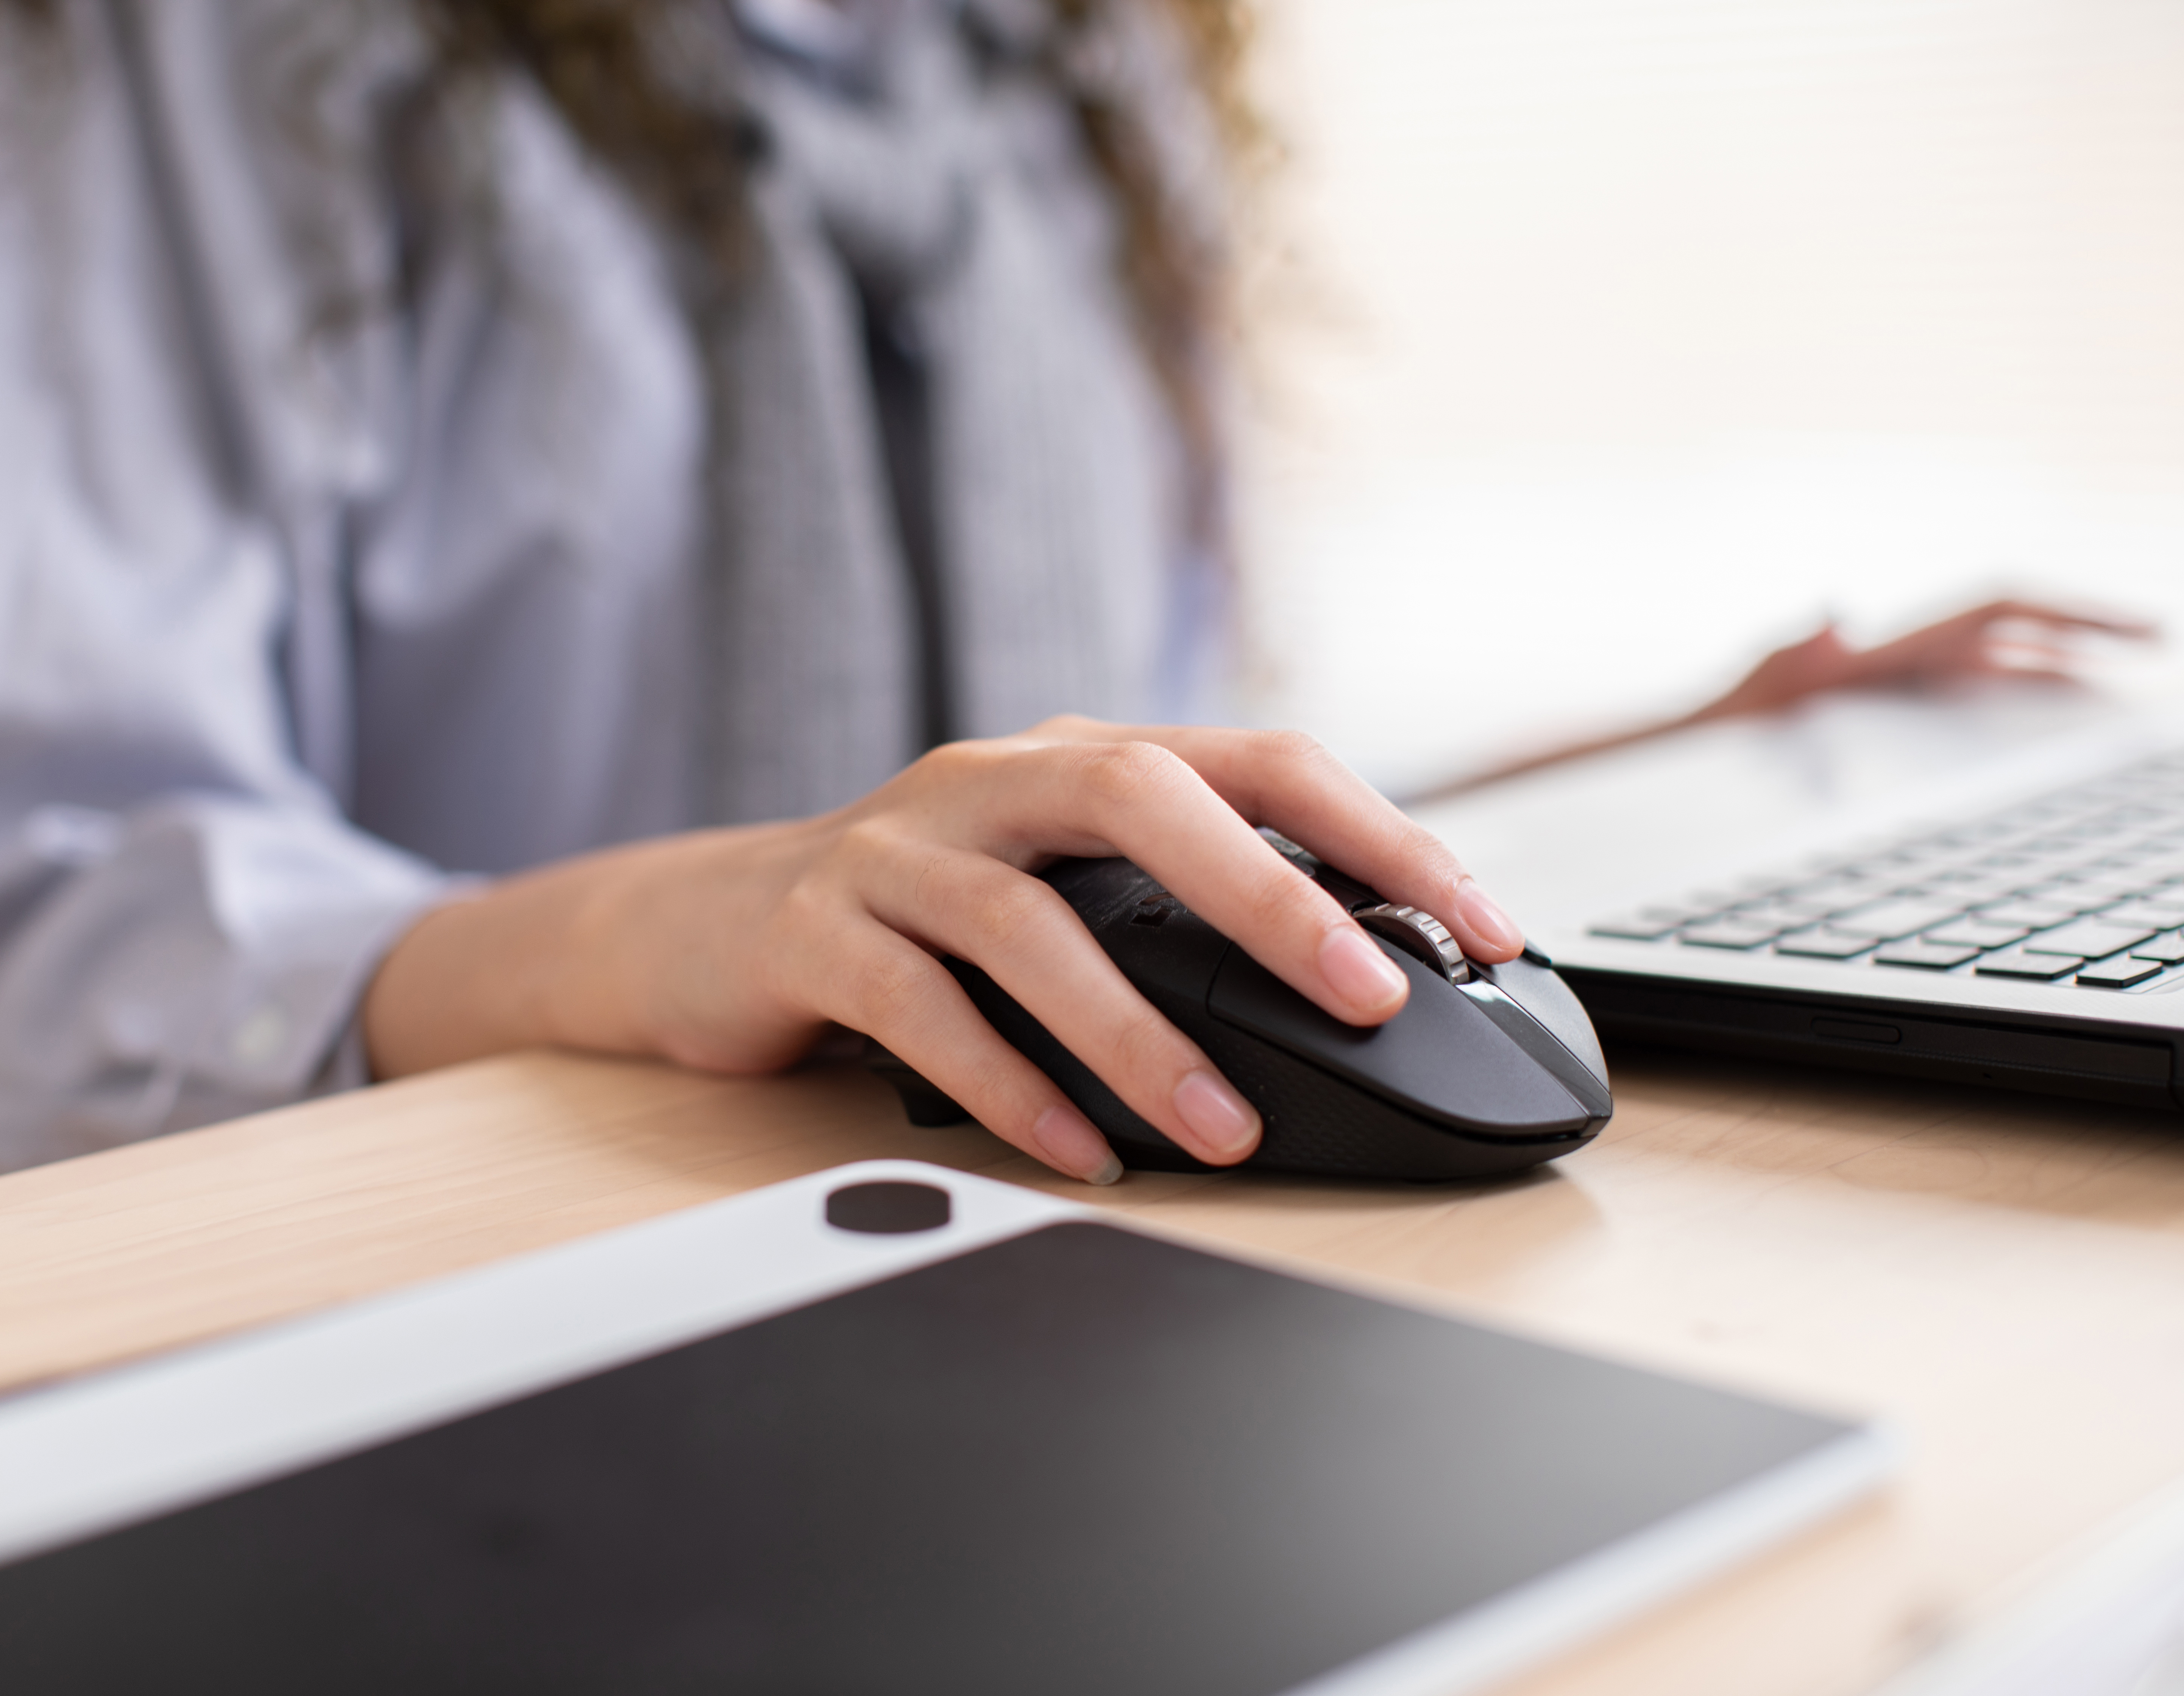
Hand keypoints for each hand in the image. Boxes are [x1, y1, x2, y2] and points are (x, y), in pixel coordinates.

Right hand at [363, 718, 1525, 1184]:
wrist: (701, 924)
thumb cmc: (916, 915)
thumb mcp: (1057, 884)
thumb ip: (1170, 910)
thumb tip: (1354, 984)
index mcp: (1079, 758)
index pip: (1258, 761)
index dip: (1378, 834)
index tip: (1482, 925)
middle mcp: (992, 782)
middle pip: (1146, 794)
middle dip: (1271, 896)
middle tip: (1365, 995)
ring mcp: (896, 849)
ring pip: (1031, 921)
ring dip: (1136, 1031)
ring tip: (1219, 1124)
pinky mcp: (813, 930)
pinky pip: (923, 1010)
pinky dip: (1009, 1087)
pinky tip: (1077, 1152)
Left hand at [1694, 599, 2156, 722]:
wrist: (1701, 731)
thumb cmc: (1734, 707)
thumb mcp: (1765, 680)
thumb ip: (1795, 651)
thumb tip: (1829, 615)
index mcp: (1900, 640)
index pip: (2003, 608)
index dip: (2068, 611)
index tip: (2130, 629)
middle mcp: (1913, 648)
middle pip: (2021, 627)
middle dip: (2089, 630)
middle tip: (2159, 643)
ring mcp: (1911, 674)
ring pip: (2009, 658)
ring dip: (2068, 660)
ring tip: (2133, 676)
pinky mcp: (1902, 701)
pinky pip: (1979, 689)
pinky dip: (2026, 687)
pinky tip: (2064, 706)